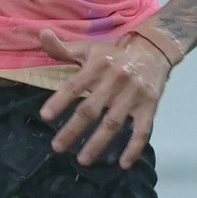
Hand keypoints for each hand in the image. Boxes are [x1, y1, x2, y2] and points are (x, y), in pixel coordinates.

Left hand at [38, 31, 173, 166]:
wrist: (155, 48)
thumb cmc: (114, 52)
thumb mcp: (89, 48)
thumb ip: (63, 48)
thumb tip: (41, 34)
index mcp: (98, 65)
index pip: (74, 85)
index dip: (59, 101)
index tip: (45, 117)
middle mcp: (115, 80)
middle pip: (91, 109)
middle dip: (73, 129)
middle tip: (57, 147)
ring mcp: (134, 95)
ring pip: (113, 122)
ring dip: (98, 143)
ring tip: (83, 160)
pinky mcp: (150, 105)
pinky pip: (143, 130)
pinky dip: (134, 147)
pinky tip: (123, 164)